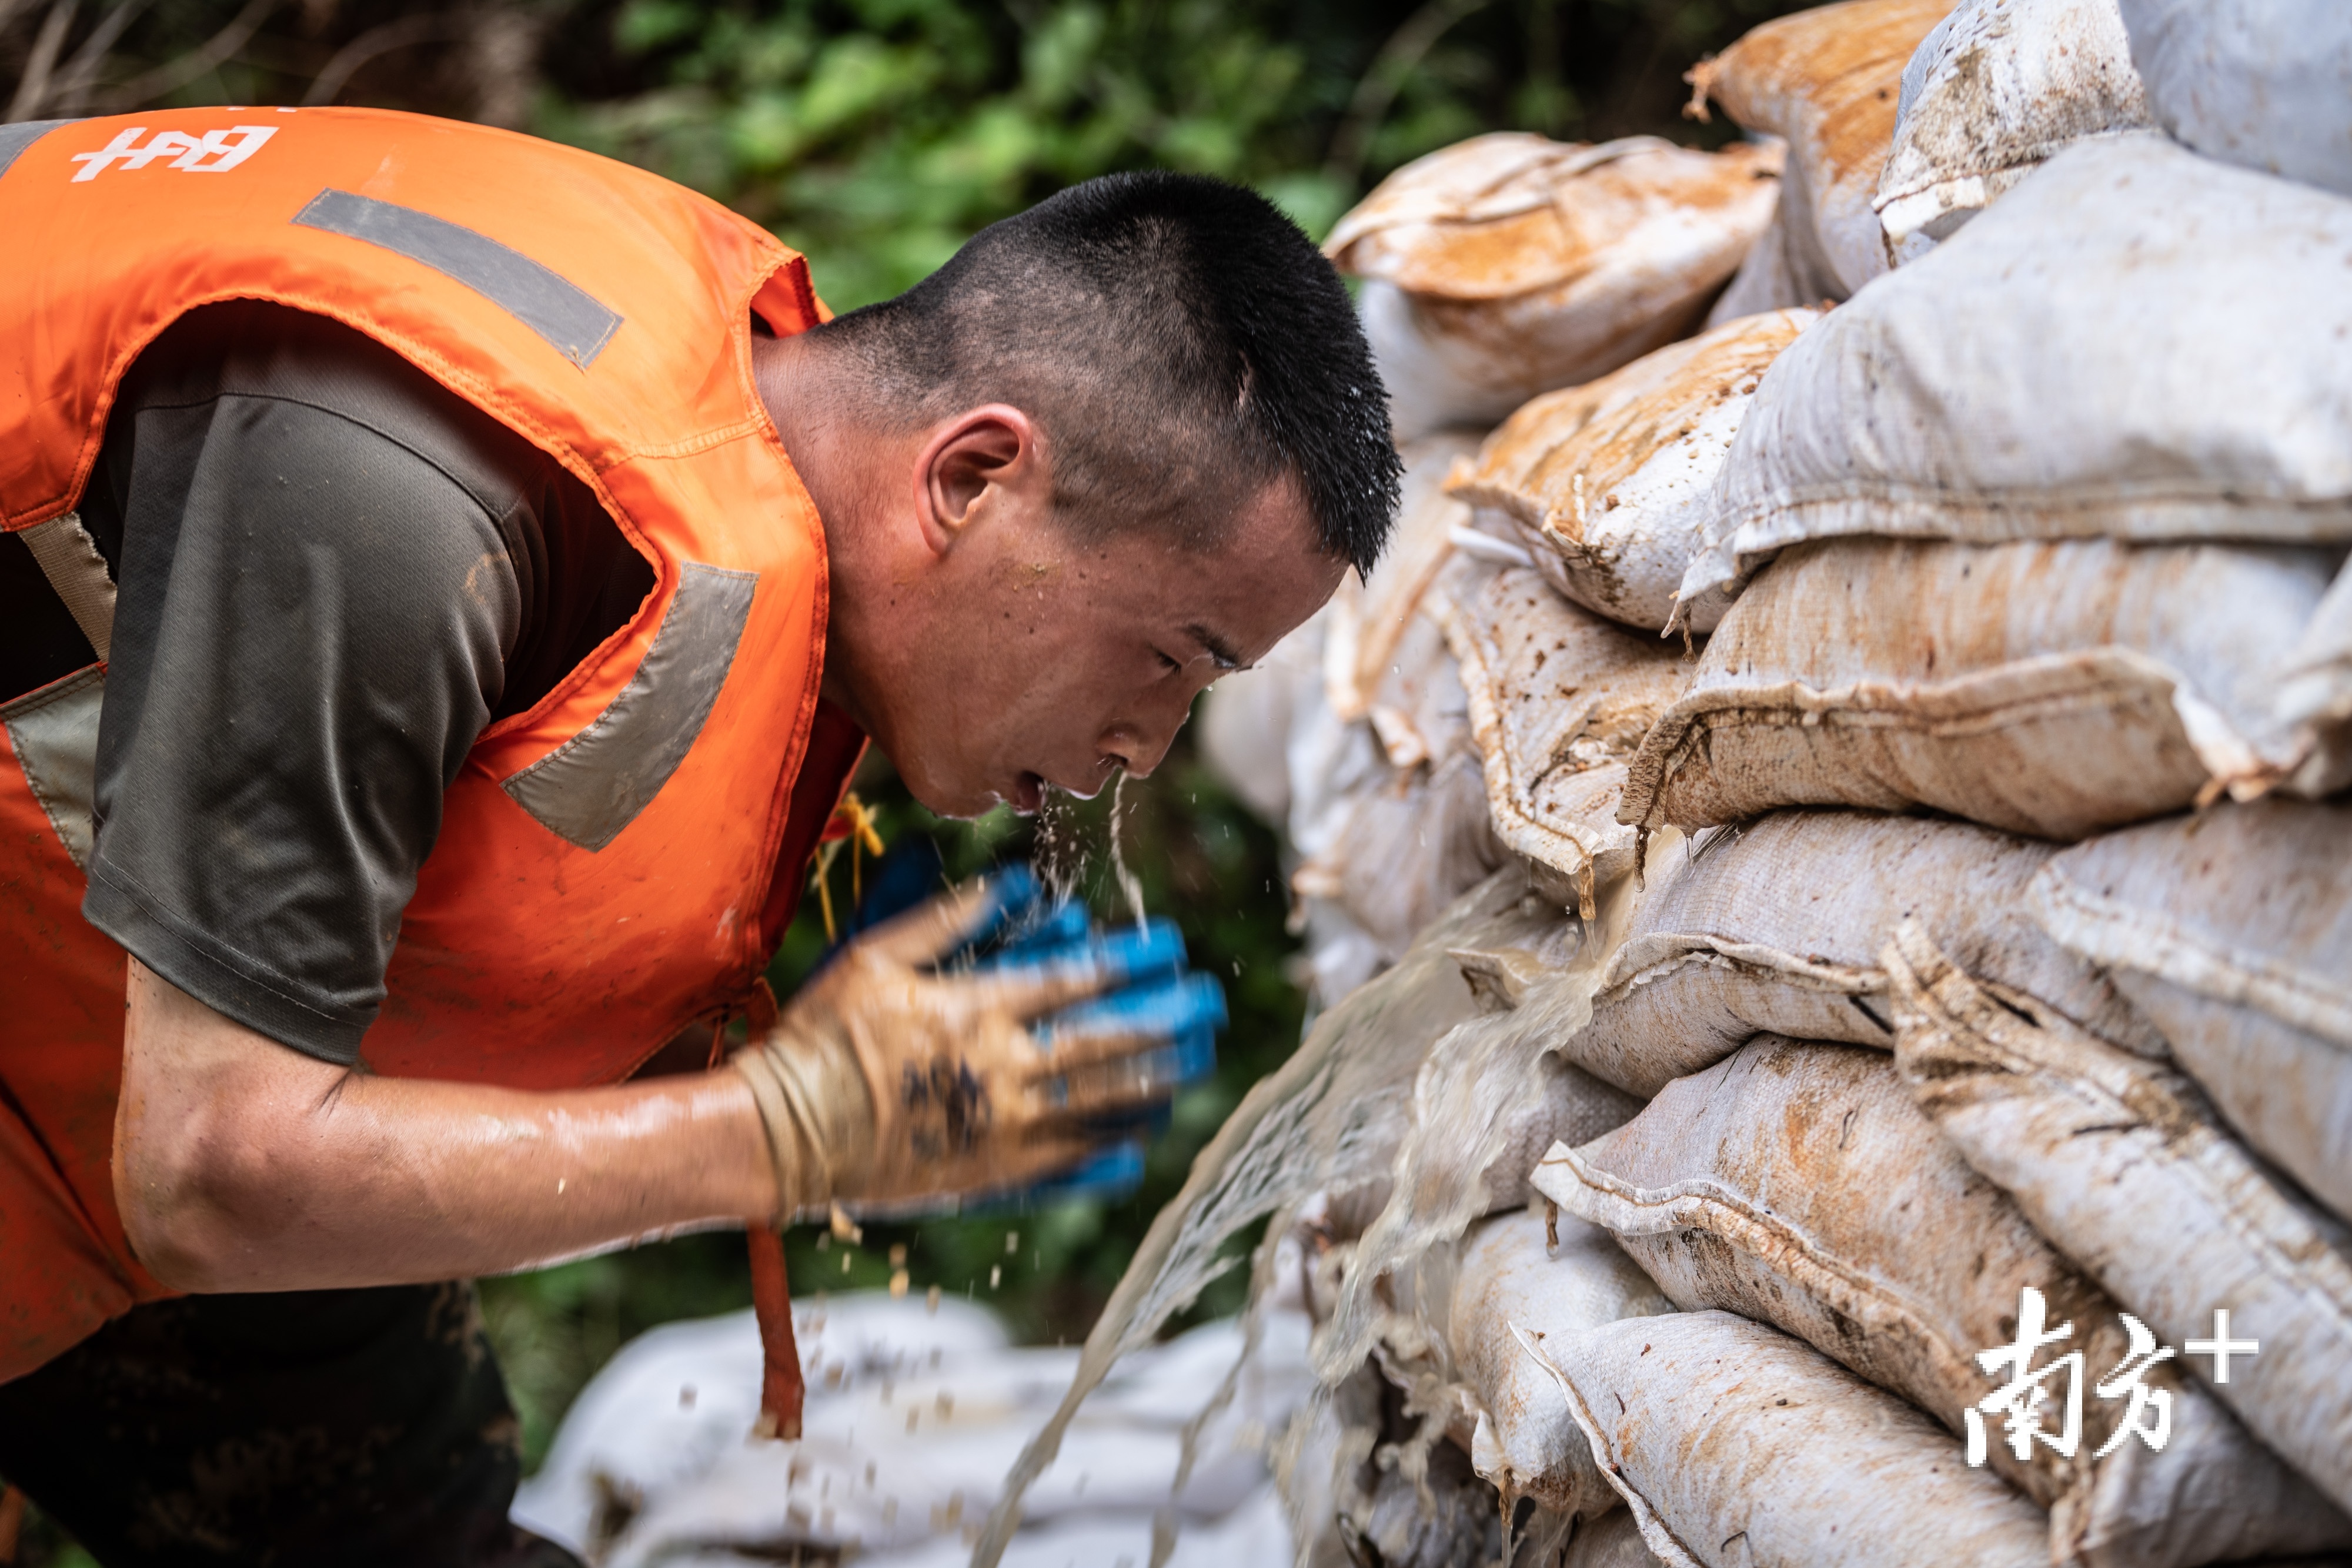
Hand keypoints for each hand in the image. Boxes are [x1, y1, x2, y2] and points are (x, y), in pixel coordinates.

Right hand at [730, 875, 1212, 1218]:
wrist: (781, 1132)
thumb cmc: (821, 1036)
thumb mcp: (875, 957)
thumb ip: (948, 919)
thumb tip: (1014, 884)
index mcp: (977, 1010)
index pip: (1076, 980)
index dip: (1131, 961)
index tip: (1172, 946)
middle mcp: (1002, 1069)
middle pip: (1107, 1042)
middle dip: (1166, 1019)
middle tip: (1210, 1005)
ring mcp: (1001, 1128)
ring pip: (1099, 1105)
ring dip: (1155, 1082)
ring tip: (1196, 1066)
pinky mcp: (988, 1177)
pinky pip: (1065, 1166)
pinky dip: (1107, 1153)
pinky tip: (1139, 1144)